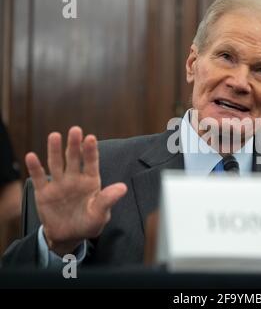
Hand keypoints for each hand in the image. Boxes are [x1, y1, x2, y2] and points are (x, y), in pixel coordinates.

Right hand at [25, 126, 126, 255]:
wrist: (69, 236)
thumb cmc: (88, 223)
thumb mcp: (100, 213)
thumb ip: (108, 199)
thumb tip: (123, 188)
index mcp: (91, 181)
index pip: (91, 162)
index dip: (91, 150)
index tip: (90, 138)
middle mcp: (74, 179)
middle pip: (74, 158)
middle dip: (74, 145)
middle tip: (75, 130)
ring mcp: (59, 184)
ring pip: (56, 164)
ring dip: (54, 150)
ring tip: (55, 135)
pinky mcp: (44, 192)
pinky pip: (38, 178)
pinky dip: (35, 167)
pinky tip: (32, 156)